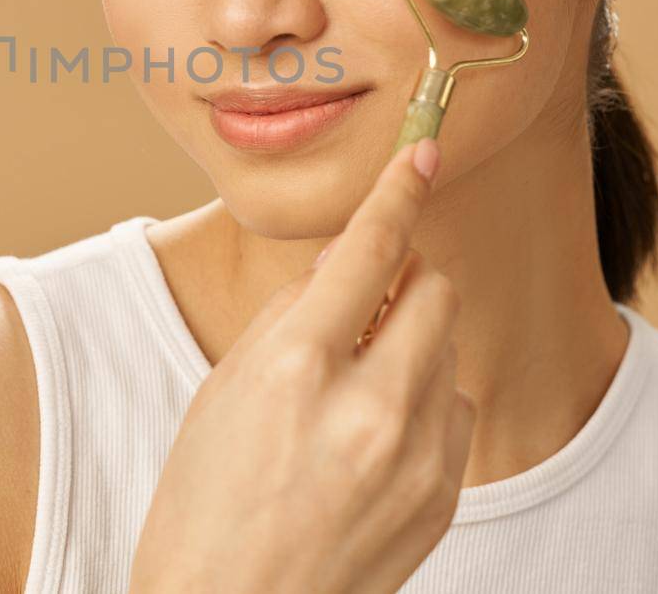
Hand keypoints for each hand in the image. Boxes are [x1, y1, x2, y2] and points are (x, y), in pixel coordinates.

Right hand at [128, 138, 473, 593]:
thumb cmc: (202, 506)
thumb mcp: (221, 392)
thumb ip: (288, 319)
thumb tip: (343, 268)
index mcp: (295, 368)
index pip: (369, 250)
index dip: (399, 191)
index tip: (423, 152)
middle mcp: (367, 407)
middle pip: (434, 290)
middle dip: (406, 280)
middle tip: (364, 304)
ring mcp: (415, 457)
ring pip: (448, 350)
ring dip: (412, 345)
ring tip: (353, 394)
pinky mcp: (442, 497)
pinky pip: (454, 410)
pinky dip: (423, 403)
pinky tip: (372, 441)